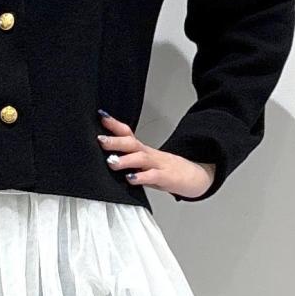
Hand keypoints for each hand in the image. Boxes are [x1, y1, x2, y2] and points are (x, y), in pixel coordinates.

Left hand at [96, 112, 216, 197]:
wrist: (194, 176)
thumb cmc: (165, 171)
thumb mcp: (144, 164)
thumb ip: (127, 161)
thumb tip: (105, 159)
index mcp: (142, 150)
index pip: (127, 133)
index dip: (114, 125)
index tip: (101, 116)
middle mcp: (148, 154)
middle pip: (131, 143)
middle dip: (115, 141)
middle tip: (100, 140)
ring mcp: (158, 165)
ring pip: (140, 158)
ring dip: (125, 159)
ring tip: (111, 161)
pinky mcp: (165, 177)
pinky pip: (152, 176)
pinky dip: (140, 177)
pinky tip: (130, 178)